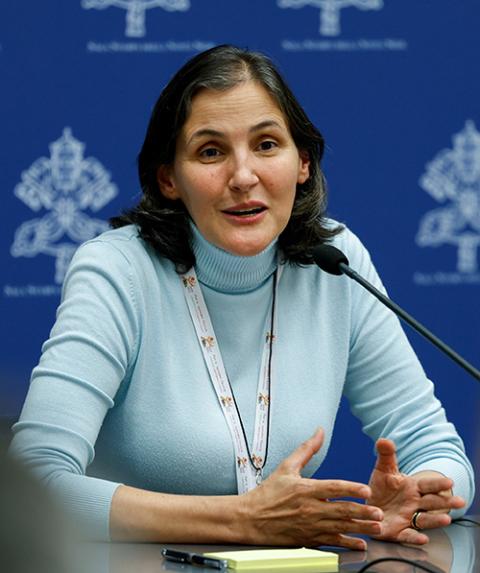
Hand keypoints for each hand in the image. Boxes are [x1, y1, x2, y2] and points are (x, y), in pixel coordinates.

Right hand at [240, 428, 383, 549]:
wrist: (250, 519)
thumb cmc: (268, 492)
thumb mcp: (286, 467)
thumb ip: (307, 449)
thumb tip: (319, 431)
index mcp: (306, 489)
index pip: (333, 488)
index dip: (351, 488)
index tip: (366, 490)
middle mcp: (310, 508)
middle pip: (341, 510)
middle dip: (363, 512)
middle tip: (379, 512)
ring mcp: (310, 525)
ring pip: (341, 527)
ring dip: (360, 528)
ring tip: (377, 528)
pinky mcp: (309, 539)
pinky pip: (332, 541)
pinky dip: (347, 543)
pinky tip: (360, 543)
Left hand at [368, 438, 465, 544]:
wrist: (373, 505)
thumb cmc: (382, 487)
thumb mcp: (383, 469)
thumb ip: (386, 455)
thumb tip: (384, 440)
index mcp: (412, 487)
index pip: (428, 485)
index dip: (438, 483)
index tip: (449, 481)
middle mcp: (414, 503)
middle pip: (432, 502)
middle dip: (446, 502)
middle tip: (460, 501)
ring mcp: (408, 518)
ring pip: (425, 519)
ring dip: (436, 520)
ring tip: (447, 519)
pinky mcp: (398, 531)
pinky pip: (408, 536)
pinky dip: (415, 538)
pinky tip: (423, 539)